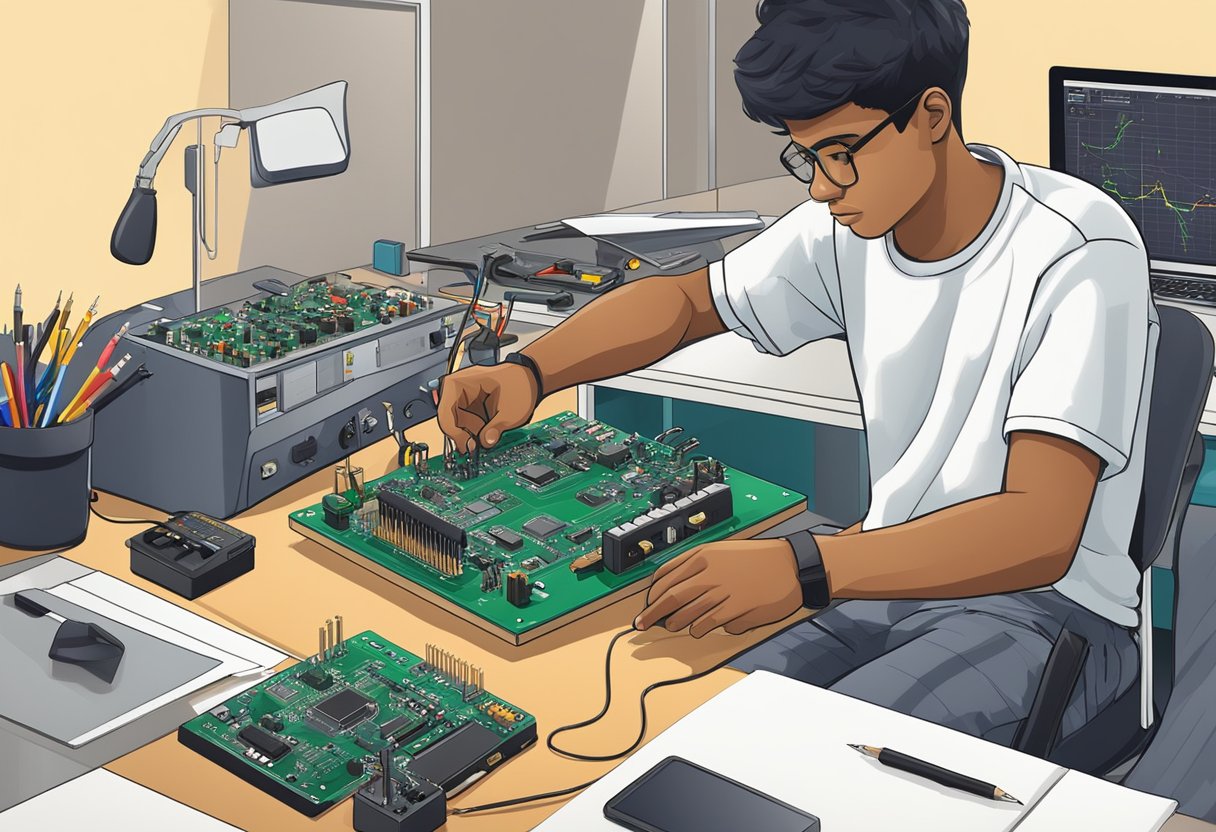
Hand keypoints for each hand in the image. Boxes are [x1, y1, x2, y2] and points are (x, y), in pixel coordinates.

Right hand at [437, 362, 537, 451]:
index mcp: (459, 383)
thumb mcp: (511, 409)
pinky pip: (466, 425)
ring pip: (457, 426)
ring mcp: (463, 400)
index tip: (468, 446)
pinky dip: (475, 434)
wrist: (530, 379)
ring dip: (470, 437)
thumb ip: (496, 427)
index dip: (455, 433)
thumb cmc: (519, 383)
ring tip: (487, 438)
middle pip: (449, 422)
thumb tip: (485, 442)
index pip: (445, 413)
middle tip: (476, 449)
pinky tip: (487, 435)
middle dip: (463, 437)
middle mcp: (457, 392)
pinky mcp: (471, 409)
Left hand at [634, 539, 803, 637]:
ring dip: (675, 623)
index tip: (647, 602)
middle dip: (652, 613)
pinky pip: (707, 624)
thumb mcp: (724, 550)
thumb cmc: (760, 558)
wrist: (793, 565)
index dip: (652, 593)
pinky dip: (699, 629)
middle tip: (642, 623)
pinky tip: (697, 630)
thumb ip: (700, 566)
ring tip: (672, 626)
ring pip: (686, 613)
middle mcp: (709, 572)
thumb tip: (676, 586)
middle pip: (670, 597)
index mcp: (704, 555)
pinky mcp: (736, 609)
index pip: (666, 576)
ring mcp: (722, 591)